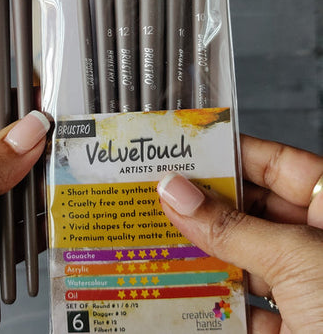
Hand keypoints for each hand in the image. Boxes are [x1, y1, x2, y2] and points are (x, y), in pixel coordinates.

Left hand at [0, 110, 49, 333]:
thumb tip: (27, 135)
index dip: (8, 112)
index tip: (49, 108)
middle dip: (29, 159)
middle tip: (70, 153)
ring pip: (3, 201)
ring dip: (32, 200)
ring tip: (69, 188)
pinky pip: (2, 242)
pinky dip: (27, 239)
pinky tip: (50, 230)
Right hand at [157, 135, 322, 332]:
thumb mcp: (293, 258)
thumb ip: (230, 227)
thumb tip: (175, 192)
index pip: (277, 164)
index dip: (233, 155)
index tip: (187, 151)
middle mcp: (320, 241)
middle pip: (254, 211)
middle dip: (208, 207)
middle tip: (160, 195)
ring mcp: (308, 287)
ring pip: (246, 258)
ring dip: (205, 254)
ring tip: (160, 238)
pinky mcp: (293, 327)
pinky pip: (246, 305)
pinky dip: (216, 302)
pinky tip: (184, 292)